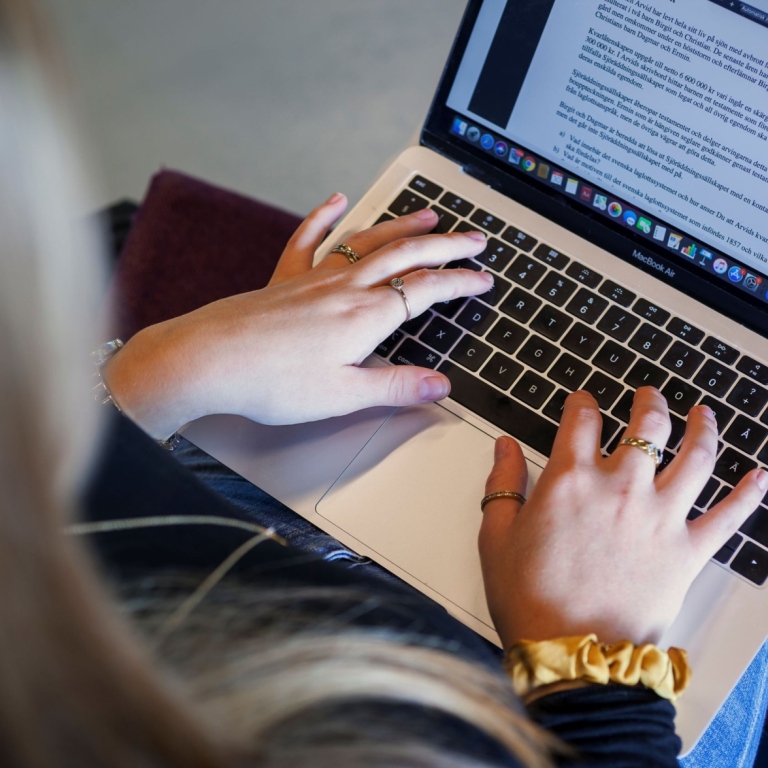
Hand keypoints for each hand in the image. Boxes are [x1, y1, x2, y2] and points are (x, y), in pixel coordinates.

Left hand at [104, 193, 492, 437]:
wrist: (209, 360)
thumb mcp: (343, 395)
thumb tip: (440, 385)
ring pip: (369, 241)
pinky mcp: (285, 278)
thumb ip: (396, 387)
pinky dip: (325, 217)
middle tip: (475, 238)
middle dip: (447, 246)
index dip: (461, 283)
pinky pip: (309, 239)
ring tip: (430, 216)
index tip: (485, 278)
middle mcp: (345, 287)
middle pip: (408, 255)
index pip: (427, 291)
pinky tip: (336, 201)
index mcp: (365, 316)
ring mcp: (314, 277)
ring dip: (403, 227)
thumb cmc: (272, 381)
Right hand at [478, 387, 767, 648]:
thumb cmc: (531, 599)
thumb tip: (504, 448)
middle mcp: (620, 489)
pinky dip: (750, 494)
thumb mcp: (496, 536)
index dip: (582, 402)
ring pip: (695, 456)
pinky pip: (730, 516)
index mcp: (570, 481)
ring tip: (704, 414)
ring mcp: (659, 517)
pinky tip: (759, 476)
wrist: (570, 654)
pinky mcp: (687, 552)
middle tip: (648, 395)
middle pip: (646, 424)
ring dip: (703, 428)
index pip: (581, 419)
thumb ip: (502, 484)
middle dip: (648, 402)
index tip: (582, 402)